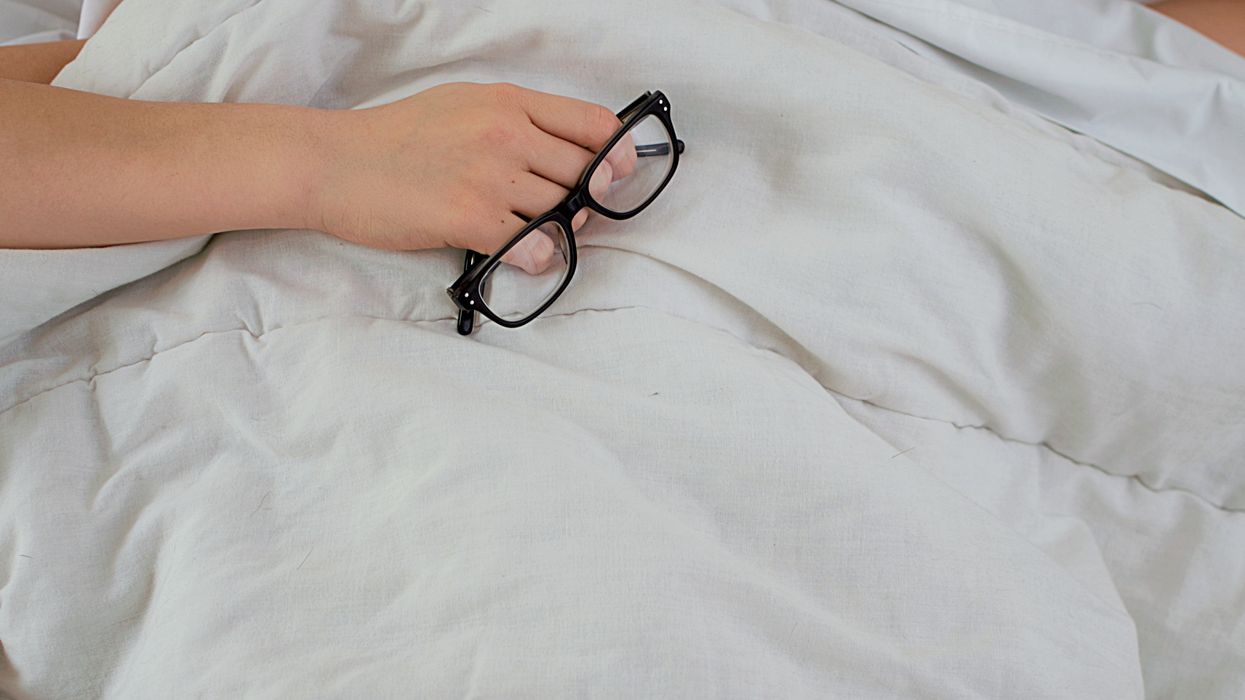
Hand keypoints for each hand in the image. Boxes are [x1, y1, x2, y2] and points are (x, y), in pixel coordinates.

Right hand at [310, 82, 635, 272]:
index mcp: (507, 102)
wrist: (334, 163)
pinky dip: (539, 256)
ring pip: (563, 211)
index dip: (617, 153)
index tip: (618, 173)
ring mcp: (489, 176)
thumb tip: (564, 152)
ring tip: (537, 234)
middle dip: (588, 200)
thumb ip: (515, 122)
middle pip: (586, 174)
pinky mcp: (469, 217)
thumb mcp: (462, 105)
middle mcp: (505, 133)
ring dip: (563, 231)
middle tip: (570, 213)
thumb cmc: (395, 138)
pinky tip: (523, 254)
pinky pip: (534, 245)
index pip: (593, 124)